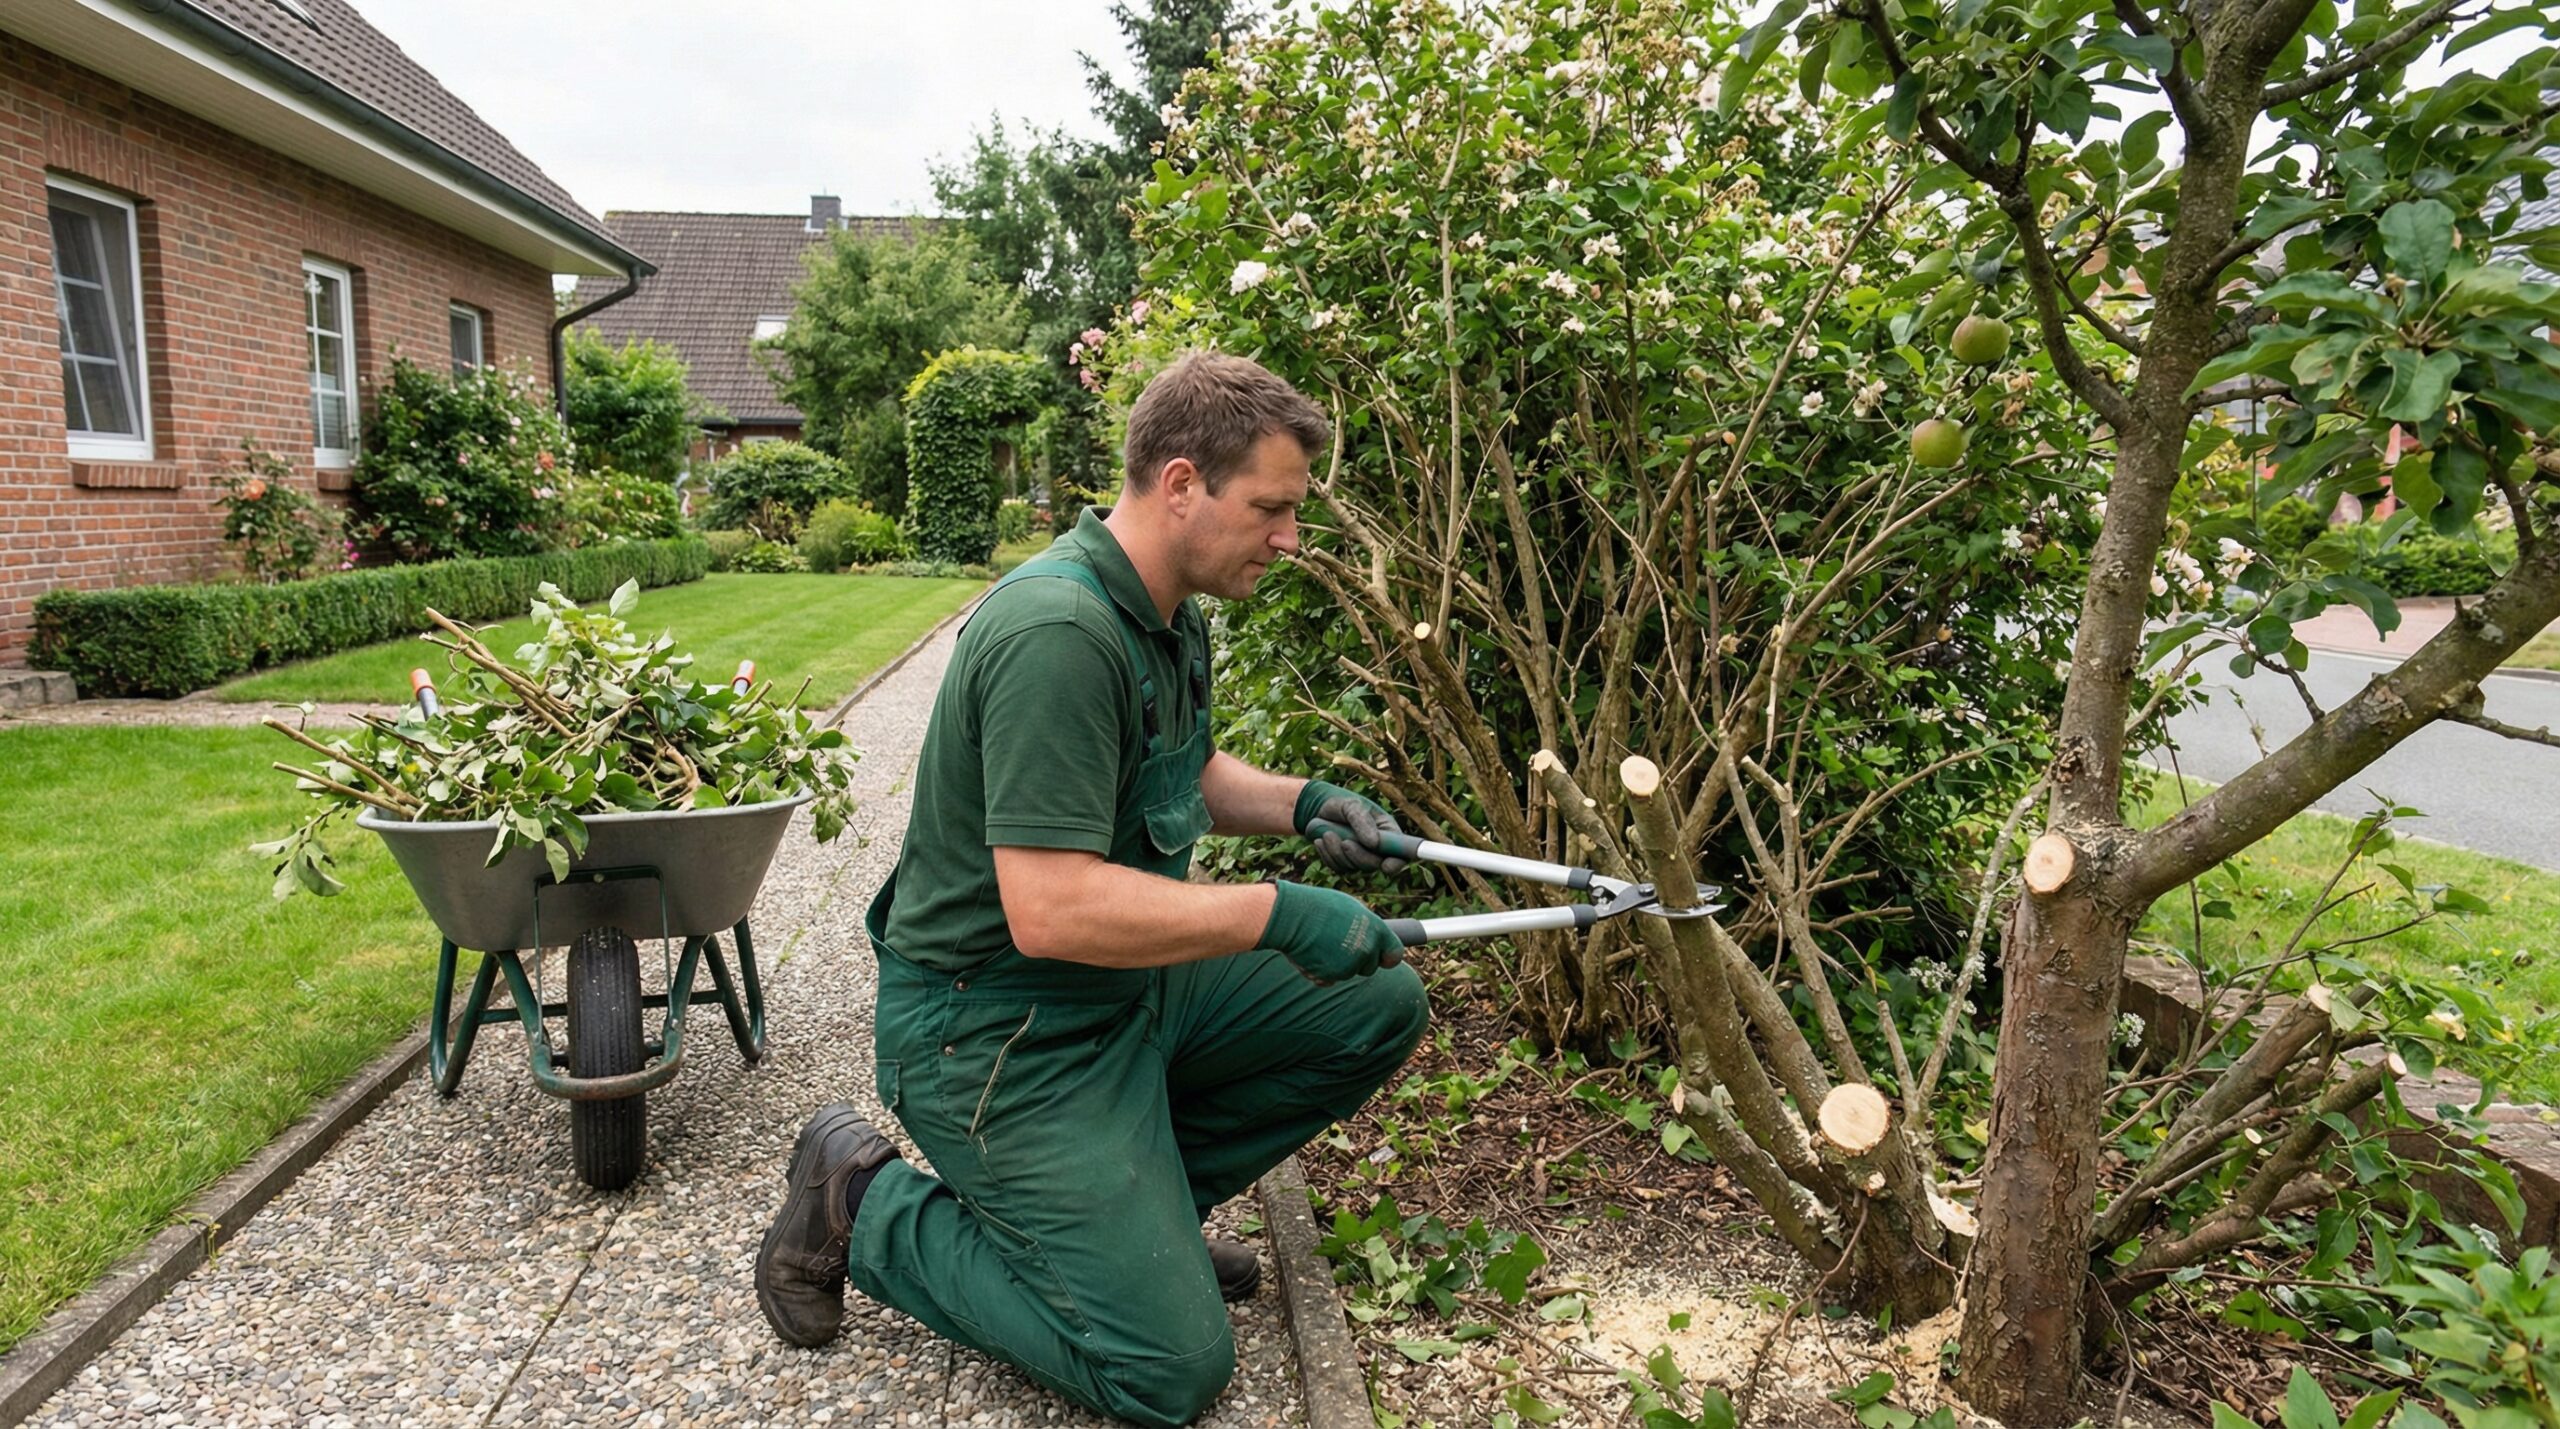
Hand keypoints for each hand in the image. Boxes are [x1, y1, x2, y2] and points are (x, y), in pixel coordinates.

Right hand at [1262, 881, 1404, 983]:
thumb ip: (1367, 926)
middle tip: (1339, 944)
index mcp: (1376, 930)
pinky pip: (1329, 980)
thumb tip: (1374, 937)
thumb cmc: (1318, 906)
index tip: (1384, 958)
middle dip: (1359, 960)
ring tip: (1321, 943)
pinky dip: (1321, 972)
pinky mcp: (1329, 977)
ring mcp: (1348, 966)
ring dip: (1337, 964)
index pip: (1395, 954)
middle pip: (1370, 967)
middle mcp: (1366, 950)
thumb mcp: (1351, 907)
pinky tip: (1311, 954)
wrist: (1290, 916)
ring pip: (1348, 973)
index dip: (1388, 957)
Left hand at [1293, 780, 1409, 874]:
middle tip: (1345, 843)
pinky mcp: (1343, 863)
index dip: (1397, 863)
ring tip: (1327, 833)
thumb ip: (1362, 822)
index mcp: (1388, 832)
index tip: (1386, 866)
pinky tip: (1321, 840)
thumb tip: (1374, 844)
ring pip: (1354, 867)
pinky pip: (1338, 867)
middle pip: (1375, 865)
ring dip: (1338, 852)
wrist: (1318, 809)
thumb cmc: (1341, 804)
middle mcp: (1377, 849)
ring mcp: (1360, 858)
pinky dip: (1328, 854)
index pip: (1401, 854)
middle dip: (1359, 856)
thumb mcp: (1351, 806)